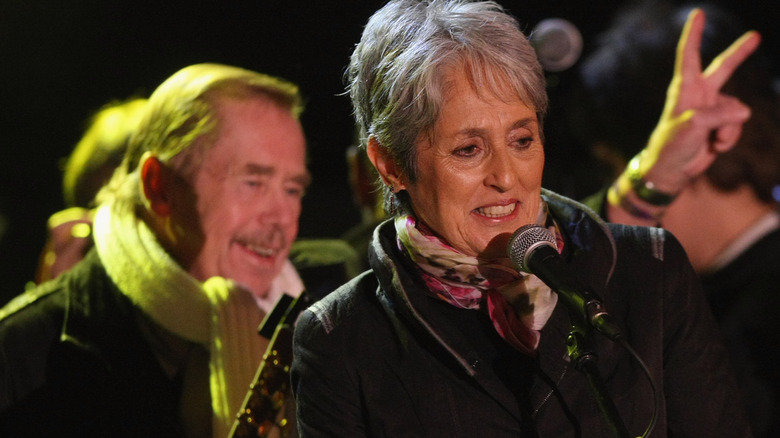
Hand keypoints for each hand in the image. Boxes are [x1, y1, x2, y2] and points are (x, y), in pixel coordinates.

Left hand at [639, 8, 760, 191]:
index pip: (689, 55)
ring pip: (737, 110)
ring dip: (728, 128)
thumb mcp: (693, 127)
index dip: (694, 34)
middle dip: (740, 53)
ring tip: (710, 139)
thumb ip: (719, 114)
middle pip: (724, 68)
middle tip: (755, 35)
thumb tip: (743, 111)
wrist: (671, 170)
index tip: (697, 14)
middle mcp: (699, 94)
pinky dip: (729, 138)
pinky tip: (714, 146)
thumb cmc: (671, 145)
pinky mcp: (720, 124)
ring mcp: (711, 109)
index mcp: (685, 88)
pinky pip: (737, 125)